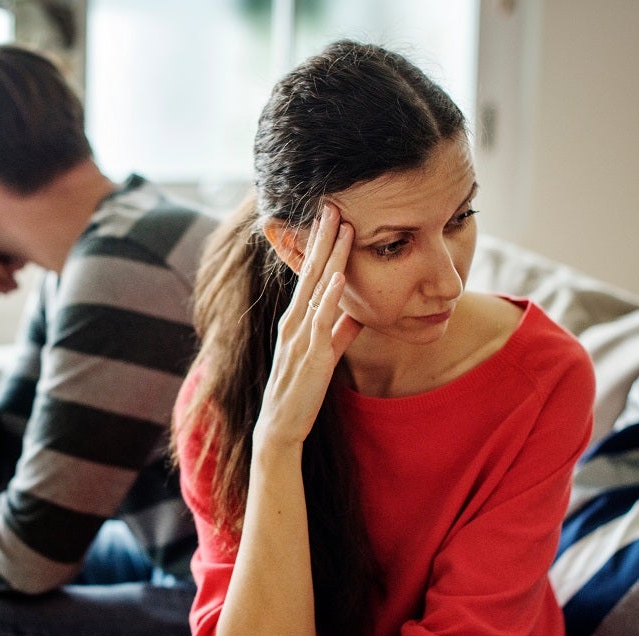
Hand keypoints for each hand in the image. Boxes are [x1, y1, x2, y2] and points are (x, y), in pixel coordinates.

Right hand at [256, 204, 362, 450]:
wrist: (280, 426)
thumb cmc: (300, 390)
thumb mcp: (324, 354)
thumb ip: (340, 332)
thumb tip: (358, 313)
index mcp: (295, 320)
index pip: (309, 276)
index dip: (320, 247)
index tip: (331, 219)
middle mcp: (293, 322)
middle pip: (310, 272)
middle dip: (323, 239)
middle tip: (333, 206)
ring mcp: (300, 337)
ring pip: (316, 289)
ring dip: (330, 257)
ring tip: (341, 228)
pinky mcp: (311, 356)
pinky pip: (322, 321)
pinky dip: (330, 297)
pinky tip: (339, 277)